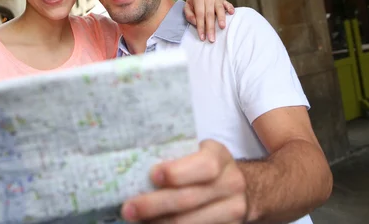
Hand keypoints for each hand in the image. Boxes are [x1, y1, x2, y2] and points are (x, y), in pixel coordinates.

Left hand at [121, 140, 246, 223]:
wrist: (240, 186)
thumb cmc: (204, 166)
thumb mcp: (197, 152)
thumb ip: (175, 157)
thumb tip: (134, 167)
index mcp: (219, 157)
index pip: (204, 165)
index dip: (177, 172)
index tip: (152, 175)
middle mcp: (230, 184)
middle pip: (189, 199)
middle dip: (154, 205)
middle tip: (128, 209)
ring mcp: (232, 210)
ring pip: (190, 223)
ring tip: (136, 221)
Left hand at [184, 0, 234, 41]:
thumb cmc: (193, 2)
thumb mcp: (187, 6)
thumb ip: (189, 14)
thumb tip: (196, 23)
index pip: (200, 15)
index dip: (201, 27)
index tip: (202, 37)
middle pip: (210, 14)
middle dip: (211, 28)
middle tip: (212, 38)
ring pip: (219, 9)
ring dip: (221, 18)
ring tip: (222, 27)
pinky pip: (227, 3)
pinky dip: (230, 8)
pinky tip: (232, 13)